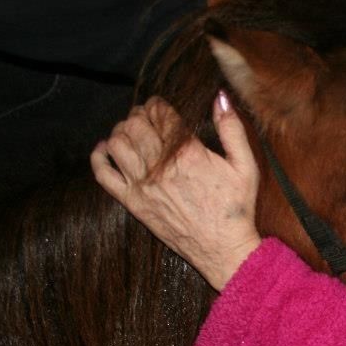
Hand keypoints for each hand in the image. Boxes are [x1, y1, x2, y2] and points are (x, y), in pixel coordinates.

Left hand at [91, 93, 261, 290]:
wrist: (223, 248)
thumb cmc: (237, 208)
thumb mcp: (245, 166)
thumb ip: (232, 129)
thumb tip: (220, 97)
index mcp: (188, 154)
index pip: (160, 115)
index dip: (157, 104)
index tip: (159, 104)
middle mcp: (160, 167)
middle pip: (135, 125)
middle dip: (139, 114)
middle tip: (146, 116)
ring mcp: (143, 186)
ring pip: (117, 143)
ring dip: (121, 130)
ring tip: (131, 131)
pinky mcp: (133, 203)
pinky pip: (104, 174)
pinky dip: (99, 156)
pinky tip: (105, 149)